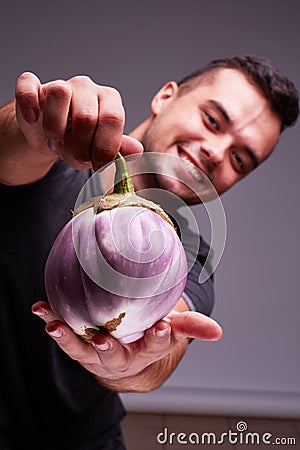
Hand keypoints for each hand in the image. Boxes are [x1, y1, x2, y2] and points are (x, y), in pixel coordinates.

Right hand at [15, 72, 142, 170]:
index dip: (105, 148)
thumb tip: (137, 150)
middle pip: (87, 115)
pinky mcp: (34, 87)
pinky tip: (33, 120)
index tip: (99, 167)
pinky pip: (28, 86)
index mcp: (109, 101)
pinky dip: (30, 104)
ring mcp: (61, 84)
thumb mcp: (100, 149)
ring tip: (55, 144)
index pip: (112, 120)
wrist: (50, 136)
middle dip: (80, 146)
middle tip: (76, 159)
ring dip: (55, 129)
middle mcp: (87, 88)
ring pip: (60, 94)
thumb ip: (118, 150)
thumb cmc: (79, 141)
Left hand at [32, 301, 221, 382]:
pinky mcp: (80, 347)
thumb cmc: (151, 337)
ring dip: (67, 339)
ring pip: (82, 351)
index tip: (161, 328)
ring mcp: (97, 354)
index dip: (158, 339)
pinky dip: (52, 322)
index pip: (155, 346)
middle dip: (109, 349)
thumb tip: (217, 332)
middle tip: (102, 339)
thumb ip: (191, 327)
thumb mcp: (173, 331)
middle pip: (115, 357)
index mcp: (146, 351)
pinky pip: (65, 336)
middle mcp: (121, 357)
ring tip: (54, 325)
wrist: (129, 361)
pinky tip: (41, 309)